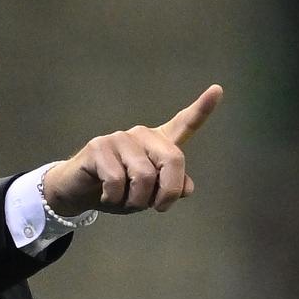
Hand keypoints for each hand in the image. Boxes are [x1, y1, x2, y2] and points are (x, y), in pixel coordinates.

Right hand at [41, 83, 222, 217]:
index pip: (184, 124)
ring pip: (144, 176)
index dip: (202, 109)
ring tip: (124, 200)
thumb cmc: (119, 192)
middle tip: (156, 208)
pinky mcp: (99, 147)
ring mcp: (121, 138)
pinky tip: (106, 195)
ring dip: (136, 201)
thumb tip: (187, 187)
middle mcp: (143, 135)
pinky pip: (117, 181)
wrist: (80, 193)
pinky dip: (114, 199)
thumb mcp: (150, 196)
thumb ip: (171, 189)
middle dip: (167, 193)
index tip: (218, 90)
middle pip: (173, 160)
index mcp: (159, 144)